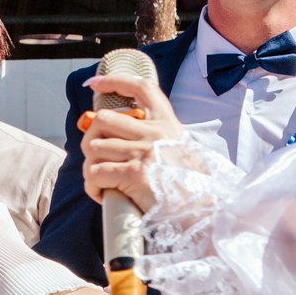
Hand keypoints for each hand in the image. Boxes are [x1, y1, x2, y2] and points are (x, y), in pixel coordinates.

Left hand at [81, 73, 184, 210]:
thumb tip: (118, 134)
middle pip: (102, 119)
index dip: (115, 81)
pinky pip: (94, 173)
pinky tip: (102, 194)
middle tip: (97, 159)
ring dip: (90, 167)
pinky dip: (92, 186)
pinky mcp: (134, 174)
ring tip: (102, 181)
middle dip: (91, 139)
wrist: (205, 213)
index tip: (95, 84)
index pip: (142, 89)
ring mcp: (144, 152)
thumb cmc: (190, 188)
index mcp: (169, 125)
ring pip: (93, 147)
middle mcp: (156, 133)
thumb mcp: (180, 151)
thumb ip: (156, 138)